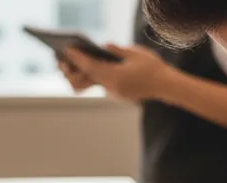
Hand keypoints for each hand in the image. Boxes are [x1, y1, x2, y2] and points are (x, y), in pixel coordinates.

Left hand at [61, 44, 175, 102]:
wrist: (165, 86)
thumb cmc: (153, 67)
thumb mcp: (136, 53)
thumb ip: (118, 49)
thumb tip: (103, 45)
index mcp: (115, 76)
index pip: (91, 67)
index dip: (77, 58)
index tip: (67, 50)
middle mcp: (111, 87)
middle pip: (86, 78)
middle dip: (72, 69)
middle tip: (61, 59)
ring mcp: (113, 92)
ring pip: (91, 83)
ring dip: (80, 74)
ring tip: (70, 63)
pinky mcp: (116, 93)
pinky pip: (99, 84)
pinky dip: (91, 75)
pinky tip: (85, 67)